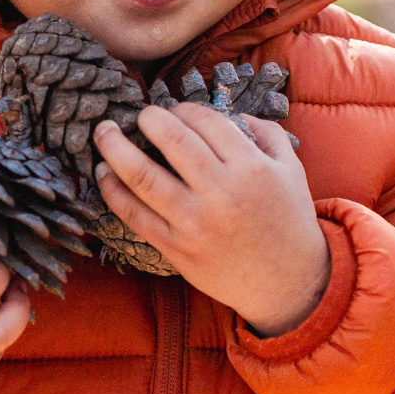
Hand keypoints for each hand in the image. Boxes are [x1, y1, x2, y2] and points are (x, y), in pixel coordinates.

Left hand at [94, 105, 329, 336]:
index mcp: (250, 168)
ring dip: (115, 149)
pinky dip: (113, 192)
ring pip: (142, 176)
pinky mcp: (176, 249)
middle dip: (147, 118)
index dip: (183, 108)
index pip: (205, 122)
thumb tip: (232, 113)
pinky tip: (103, 175)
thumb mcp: (291, 170)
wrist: (287, 285)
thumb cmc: (289, 221)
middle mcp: (219, 193)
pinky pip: (135, 216)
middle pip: (170, 140)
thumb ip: (266, 134)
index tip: (174, 110)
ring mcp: (194, 223)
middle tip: (138, 114)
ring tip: (103, 133)